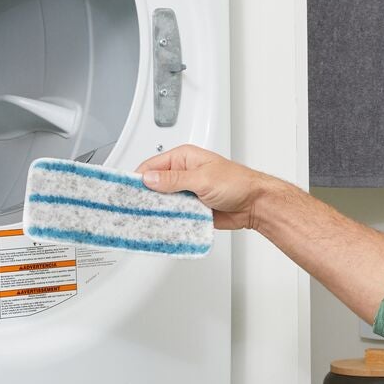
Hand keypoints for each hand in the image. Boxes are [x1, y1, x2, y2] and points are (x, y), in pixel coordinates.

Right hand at [136, 145, 275, 230]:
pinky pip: (173, 214)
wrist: (255, 204)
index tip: (127, 191)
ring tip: (145, 218)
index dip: (139, 178)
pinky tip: (162, 224)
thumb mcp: (202, 178)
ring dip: (157, 209)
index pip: (152, 166)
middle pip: (154, 185)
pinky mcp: (191, 208)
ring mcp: (186, 192)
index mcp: (184, 158)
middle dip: (146, 196)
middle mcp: (183, 174)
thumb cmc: (237, 183)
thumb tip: (149, 178)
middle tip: (134, 207)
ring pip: (162, 201)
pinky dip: (168, 219)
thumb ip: (174, 180)